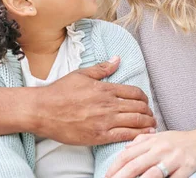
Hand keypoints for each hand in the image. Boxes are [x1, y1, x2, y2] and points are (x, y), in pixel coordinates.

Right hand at [33, 56, 155, 144]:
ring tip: (152, 125)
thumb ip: (102, 68)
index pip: (134, 92)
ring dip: (147, 124)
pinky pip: (125, 136)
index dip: (144, 98)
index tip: (145, 102)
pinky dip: (138, 136)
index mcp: (105, 88)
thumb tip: (117, 59)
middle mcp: (108, 104)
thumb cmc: (60, 91)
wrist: (43, 110)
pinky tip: (144, 136)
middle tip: (150, 115)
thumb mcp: (81, 74)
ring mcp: (105, 121)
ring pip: (136, 122)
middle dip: (148, 112)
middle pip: (139, 107)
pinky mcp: (99, 136)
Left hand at [106, 122, 195, 177]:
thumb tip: (126, 148)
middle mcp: (161, 149)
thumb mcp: (160, 136)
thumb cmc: (181, 140)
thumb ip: (143, 140)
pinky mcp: (187, 168)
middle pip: (135, 165)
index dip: (115, 166)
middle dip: (120, 176)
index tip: (106, 175)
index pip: (128, 154)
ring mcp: (174, 159)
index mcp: (153, 141)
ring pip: (151, 174)